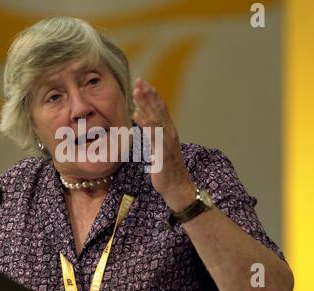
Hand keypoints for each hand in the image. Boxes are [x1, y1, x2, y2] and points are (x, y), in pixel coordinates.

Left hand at [132, 78, 195, 210]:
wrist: (177, 187)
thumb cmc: (166, 169)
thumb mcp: (158, 148)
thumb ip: (152, 134)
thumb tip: (141, 121)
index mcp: (168, 131)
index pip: (160, 108)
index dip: (151, 95)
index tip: (142, 83)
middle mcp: (169, 132)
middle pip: (158, 109)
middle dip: (148, 94)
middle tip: (139, 80)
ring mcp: (167, 141)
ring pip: (156, 118)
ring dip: (146, 104)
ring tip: (137, 92)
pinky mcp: (162, 151)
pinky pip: (153, 135)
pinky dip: (145, 123)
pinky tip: (137, 115)